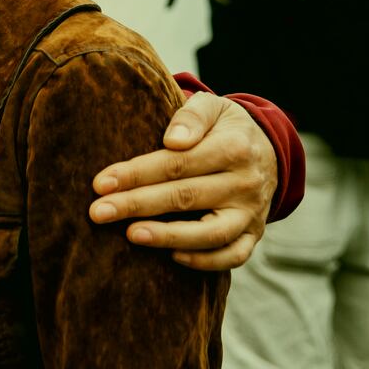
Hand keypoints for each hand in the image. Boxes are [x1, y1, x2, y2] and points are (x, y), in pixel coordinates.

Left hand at [90, 92, 277, 270]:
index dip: (137, 174)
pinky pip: (232, 255)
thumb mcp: (213, 107)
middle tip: (99, 212)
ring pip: (212, 233)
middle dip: (138, 205)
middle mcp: (245, 183)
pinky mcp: (254, 234)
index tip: (100, 183)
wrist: (269, 149)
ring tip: (131, 235)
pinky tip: (171, 256)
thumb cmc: (225, 127)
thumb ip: (192, 116)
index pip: (177, 164)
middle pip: (186, 197)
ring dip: (169, 237)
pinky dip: (204, 261)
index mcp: (233, 148)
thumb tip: (173, 140)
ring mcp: (252, 213)